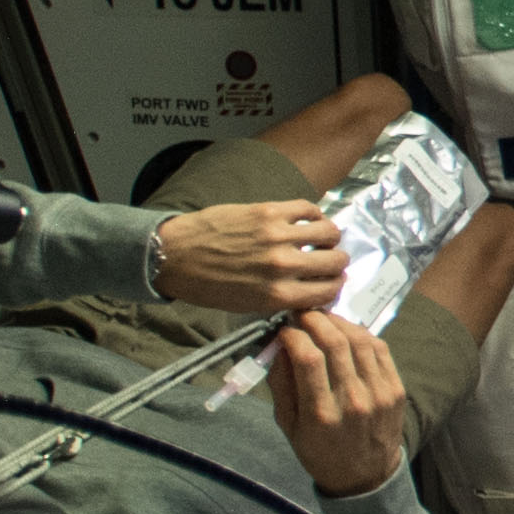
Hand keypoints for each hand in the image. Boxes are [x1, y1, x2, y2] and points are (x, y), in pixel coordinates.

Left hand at [158, 198, 349, 317]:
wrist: (176, 255)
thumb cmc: (208, 285)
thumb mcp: (248, 305)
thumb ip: (284, 298)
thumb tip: (311, 290)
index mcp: (279, 295)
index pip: (330, 291)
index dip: (335, 286)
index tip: (332, 281)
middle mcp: (284, 266)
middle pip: (337, 261)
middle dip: (337, 262)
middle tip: (328, 259)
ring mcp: (278, 236)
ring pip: (329, 232)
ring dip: (330, 236)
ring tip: (321, 237)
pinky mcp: (269, 211)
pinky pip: (308, 208)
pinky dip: (314, 215)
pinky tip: (307, 220)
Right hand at [266, 310, 414, 499]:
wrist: (365, 476)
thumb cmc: (319, 451)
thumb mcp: (288, 425)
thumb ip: (280, 384)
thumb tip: (277, 344)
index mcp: (321, 414)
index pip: (307, 358)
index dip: (293, 335)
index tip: (284, 329)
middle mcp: (352, 401)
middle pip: (335, 342)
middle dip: (315, 319)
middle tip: (303, 313)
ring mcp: (379, 394)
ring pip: (360, 340)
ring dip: (339, 321)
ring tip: (323, 318)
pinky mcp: (396, 389)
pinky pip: (380, 349)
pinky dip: (361, 334)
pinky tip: (347, 331)